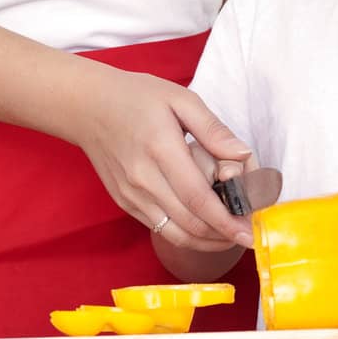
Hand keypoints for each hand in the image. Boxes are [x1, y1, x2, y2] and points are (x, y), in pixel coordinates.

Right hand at [73, 69, 255, 250]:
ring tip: (230, 236)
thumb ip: (213, 129)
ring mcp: (131, 195)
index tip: (249, 230)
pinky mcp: (125, 202)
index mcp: (161, 148)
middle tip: (247, 232)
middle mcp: (143, 178)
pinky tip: (204, 227)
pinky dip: (186, 234)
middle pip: (189, 223)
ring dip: (206, 241)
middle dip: (223, 234)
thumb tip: (243, 155)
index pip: (198, 198)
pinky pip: (159, 228)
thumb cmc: (137, 97)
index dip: (226, 220)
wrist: (88, 107)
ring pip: (175, 233)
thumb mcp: (180, 99)